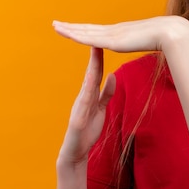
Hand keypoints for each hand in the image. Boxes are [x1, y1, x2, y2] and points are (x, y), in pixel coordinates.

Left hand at [52, 16, 188, 52]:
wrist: (170, 33)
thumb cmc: (165, 39)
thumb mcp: (151, 43)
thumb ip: (146, 44)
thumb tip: (149, 44)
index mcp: (122, 33)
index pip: (99, 32)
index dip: (86, 30)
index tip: (75, 28)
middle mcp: (114, 30)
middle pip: (88, 29)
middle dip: (72, 27)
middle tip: (57, 23)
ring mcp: (113, 34)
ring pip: (85, 31)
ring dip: (69, 29)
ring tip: (56, 26)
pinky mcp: (113, 40)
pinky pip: (90, 38)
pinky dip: (77, 35)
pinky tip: (67, 34)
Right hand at [58, 47, 115, 166]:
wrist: (75, 151)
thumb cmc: (87, 130)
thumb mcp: (101, 109)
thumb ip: (106, 93)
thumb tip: (112, 76)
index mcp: (89, 94)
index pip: (96, 72)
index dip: (100, 56)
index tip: (106, 40)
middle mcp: (83, 96)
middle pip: (91, 73)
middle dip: (95, 56)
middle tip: (99, 37)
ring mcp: (79, 106)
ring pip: (86, 84)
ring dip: (90, 68)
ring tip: (95, 53)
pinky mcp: (77, 119)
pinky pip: (84, 103)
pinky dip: (88, 91)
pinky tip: (91, 82)